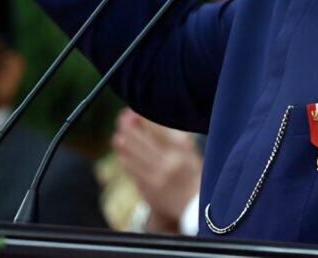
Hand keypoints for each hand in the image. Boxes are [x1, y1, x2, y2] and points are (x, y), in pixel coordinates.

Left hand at [112, 109, 202, 232]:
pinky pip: (127, 168)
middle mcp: (162, 164)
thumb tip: (152, 119)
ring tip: (121, 133)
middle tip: (124, 118)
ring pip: (126, 153)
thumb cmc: (195, 175)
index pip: (150, 129)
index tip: (132, 112)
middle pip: (134, 139)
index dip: (137, 118)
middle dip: (125, 125)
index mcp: (176, 152)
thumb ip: (171, 135)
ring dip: (121, 140)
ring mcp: (151, 177)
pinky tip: (124, 151)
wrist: (195, 206)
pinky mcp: (143, 188)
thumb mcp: (189, 150)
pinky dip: (123, 156)